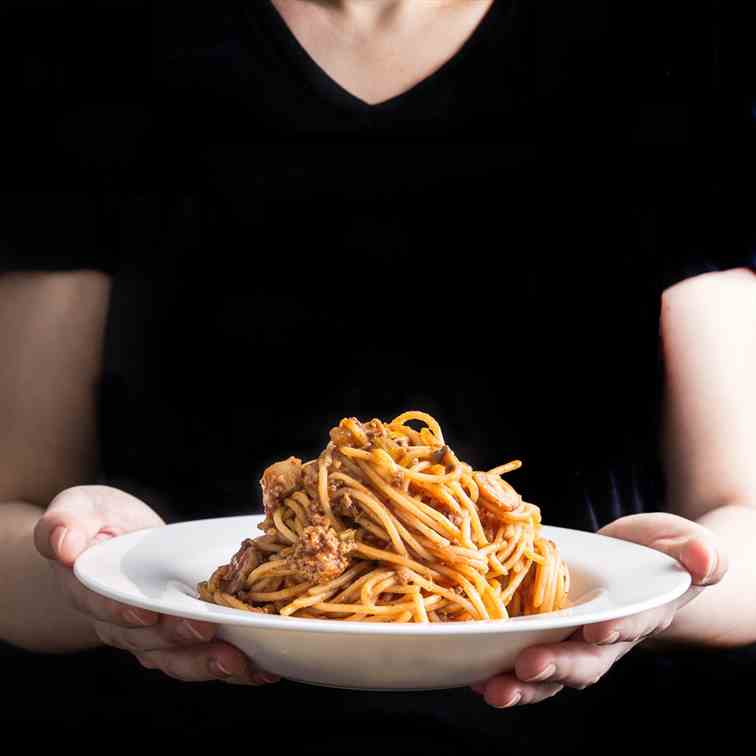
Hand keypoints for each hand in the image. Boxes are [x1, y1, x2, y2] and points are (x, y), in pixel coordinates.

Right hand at [34, 485, 277, 685]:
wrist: (109, 543)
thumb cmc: (94, 521)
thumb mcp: (76, 509)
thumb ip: (63, 524)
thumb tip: (61, 543)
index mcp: (91, 591)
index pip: (105, 606)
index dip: (123, 612)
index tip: (146, 612)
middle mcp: (120, 622)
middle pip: (147, 639)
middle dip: (179, 639)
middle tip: (208, 632)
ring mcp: (151, 634)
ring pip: (177, 658)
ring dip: (209, 664)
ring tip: (243, 663)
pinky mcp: (180, 636)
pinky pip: (203, 656)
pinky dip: (234, 667)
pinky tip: (264, 668)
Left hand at [471, 512, 727, 706]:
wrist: (642, 563)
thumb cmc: (666, 555)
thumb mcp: (686, 546)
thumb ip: (698, 553)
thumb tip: (705, 557)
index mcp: (640, 615)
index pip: (628, 626)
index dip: (614, 629)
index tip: (598, 628)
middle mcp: (603, 637)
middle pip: (582, 661)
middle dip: (556, 665)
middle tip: (528, 666)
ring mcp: (571, 638)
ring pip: (547, 670)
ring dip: (519, 683)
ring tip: (491, 689)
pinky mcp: (543, 630)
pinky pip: (520, 654)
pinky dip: (495, 666)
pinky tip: (471, 673)